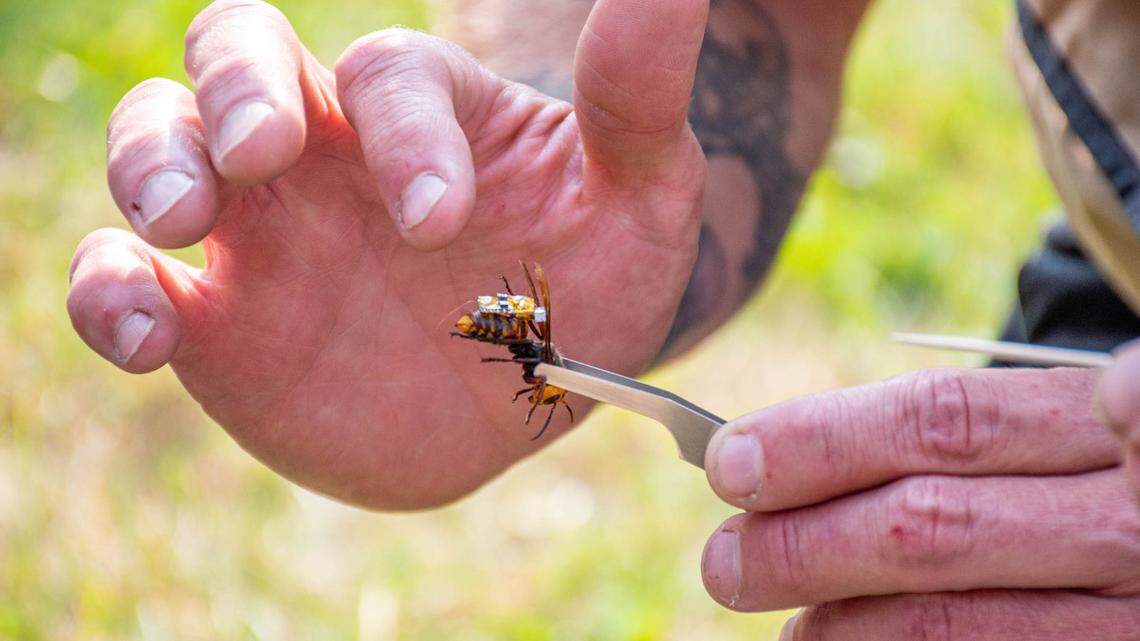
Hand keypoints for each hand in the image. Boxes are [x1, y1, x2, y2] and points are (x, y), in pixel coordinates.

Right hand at [67, 0, 708, 508]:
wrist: (535, 394)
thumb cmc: (590, 282)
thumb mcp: (640, 192)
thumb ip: (637, 93)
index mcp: (424, 111)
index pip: (384, 74)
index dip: (403, 131)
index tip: (441, 220)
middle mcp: (328, 150)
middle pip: (235, 60)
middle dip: (232, 90)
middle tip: (262, 153)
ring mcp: (265, 233)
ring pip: (161, 147)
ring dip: (149, 165)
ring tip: (177, 221)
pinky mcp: (221, 323)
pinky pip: (130, 283)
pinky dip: (108, 292)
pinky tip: (144, 330)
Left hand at [700, 367, 1139, 638]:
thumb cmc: (1078, 473)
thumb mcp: (1042, 426)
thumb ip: (937, 433)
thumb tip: (757, 461)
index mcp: (1090, 420)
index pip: (939, 421)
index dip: (819, 441)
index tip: (729, 463)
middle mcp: (1124, 515)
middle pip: (929, 524)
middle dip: (802, 544)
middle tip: (723, 563)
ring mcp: (1131, 608)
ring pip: (948, 620)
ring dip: (835, 623)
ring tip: (772, 613)